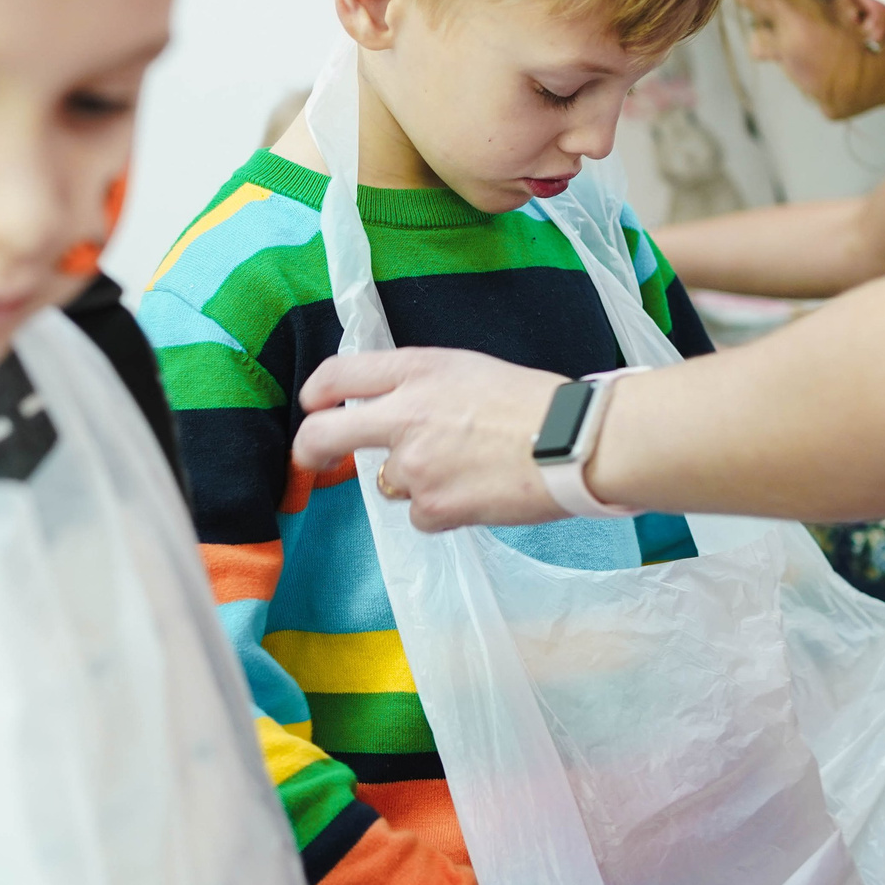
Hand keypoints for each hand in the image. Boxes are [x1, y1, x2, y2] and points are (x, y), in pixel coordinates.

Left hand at [293, 349, 566, 530]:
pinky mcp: (432, 508)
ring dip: (413, 481)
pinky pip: (418, 515)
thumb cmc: (535, 404)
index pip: (338, 373)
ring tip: (465, 468)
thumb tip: (388, 408)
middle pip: (323, 435)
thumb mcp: (467, 369)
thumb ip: (419, 384)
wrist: (575, 445)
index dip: (317, 392)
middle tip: (312, 458)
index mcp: (417, 371)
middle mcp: (404, 416)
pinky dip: (440, 510)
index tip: (315, 405)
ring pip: (385, 482)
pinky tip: (476, 492)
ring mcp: (414, 466)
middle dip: (309, 450)